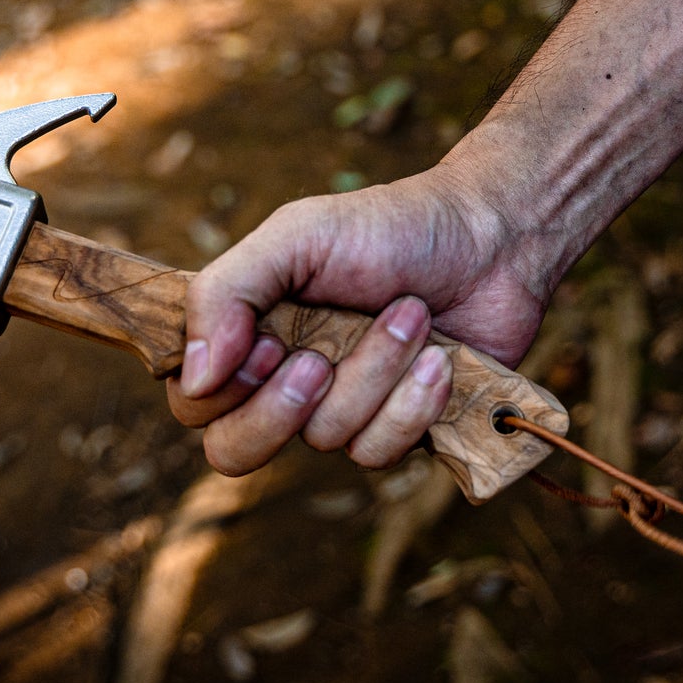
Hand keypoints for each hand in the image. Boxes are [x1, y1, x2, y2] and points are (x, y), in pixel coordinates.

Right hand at [180, 165, 549, 475]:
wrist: (489, 238)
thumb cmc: (387, 229)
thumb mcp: (295, 236)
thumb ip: (227, 293)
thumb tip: (193, 376)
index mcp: (250, 335)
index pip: (194, 403)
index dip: (225, 390)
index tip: (273, 341)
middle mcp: (287, 383)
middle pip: (235, 452)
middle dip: (284, 408)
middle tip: (318, 359)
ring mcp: (344, 412)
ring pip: (327, 439)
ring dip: (375, 372)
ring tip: (411, 314)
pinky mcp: (400, 431)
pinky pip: (381, 451)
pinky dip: (413, 401)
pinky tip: (440, 358)